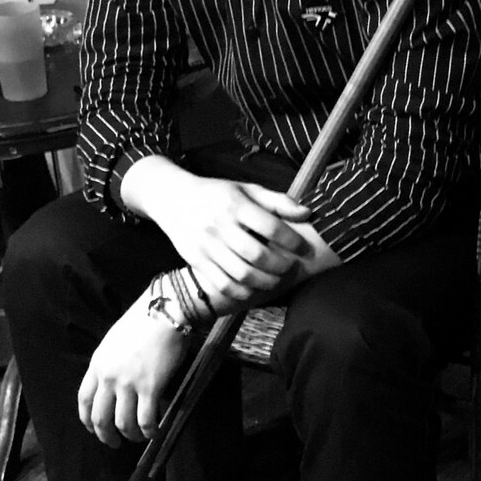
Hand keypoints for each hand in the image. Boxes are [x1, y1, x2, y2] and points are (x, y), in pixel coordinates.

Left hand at [77, 292, 190, 446]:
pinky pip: (146, 419)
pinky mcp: (150, 387)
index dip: (88, 420)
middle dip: (106, 436)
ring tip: (139, 437)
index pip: (84, 400)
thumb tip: (115, 386)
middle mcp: (109, 377)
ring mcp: (129, 383)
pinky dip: (149, 431)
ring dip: (130, 435)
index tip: (95, 429)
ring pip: (123, 423)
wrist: (164, 312)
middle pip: (100, 417)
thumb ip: (109, 364)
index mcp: (97, 364)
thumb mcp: (114, 342)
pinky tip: (155, 432)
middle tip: (115, 443)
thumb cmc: (142, 322)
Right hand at [124, 162, 313, 307]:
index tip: (303, 248)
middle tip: (291, 268)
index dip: (292, 240)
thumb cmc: (217, 194)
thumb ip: (277, 201)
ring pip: (241, 274)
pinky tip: (254, 288)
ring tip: (276, 280)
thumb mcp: (246, 189)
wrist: (173, 199)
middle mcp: (220, 225)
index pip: (270, 226)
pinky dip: (243, 291)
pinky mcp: (197, 261)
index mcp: (235, 204)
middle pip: (257, 255)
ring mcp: (206, 246)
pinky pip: (224, 284)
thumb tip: (307, 213)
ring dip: (265, 282)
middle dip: (280, 266)